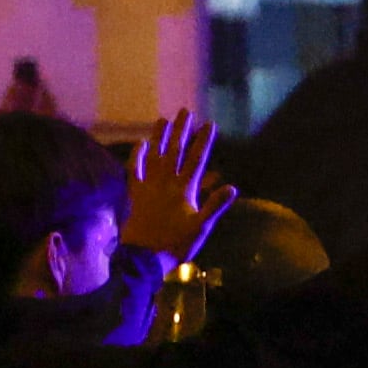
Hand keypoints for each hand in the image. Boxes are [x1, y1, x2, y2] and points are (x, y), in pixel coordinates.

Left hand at [120, 110, 236, 266]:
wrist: (144, 256)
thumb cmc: (176, 244)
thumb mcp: (201, 228)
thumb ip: (215, 206)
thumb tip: (233, 188)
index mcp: (184, 189)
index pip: (196, 159)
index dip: (203, 141)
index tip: (209, 124)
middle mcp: (165, 182)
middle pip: (174, 151)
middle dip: (181, 130)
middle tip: (185, 112)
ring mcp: (148, 185)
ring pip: (155, 155)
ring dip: (160, 137)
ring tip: (163, 120)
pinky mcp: (134, 193)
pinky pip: (134, 170)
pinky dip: (137, 156)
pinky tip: (140, 144)